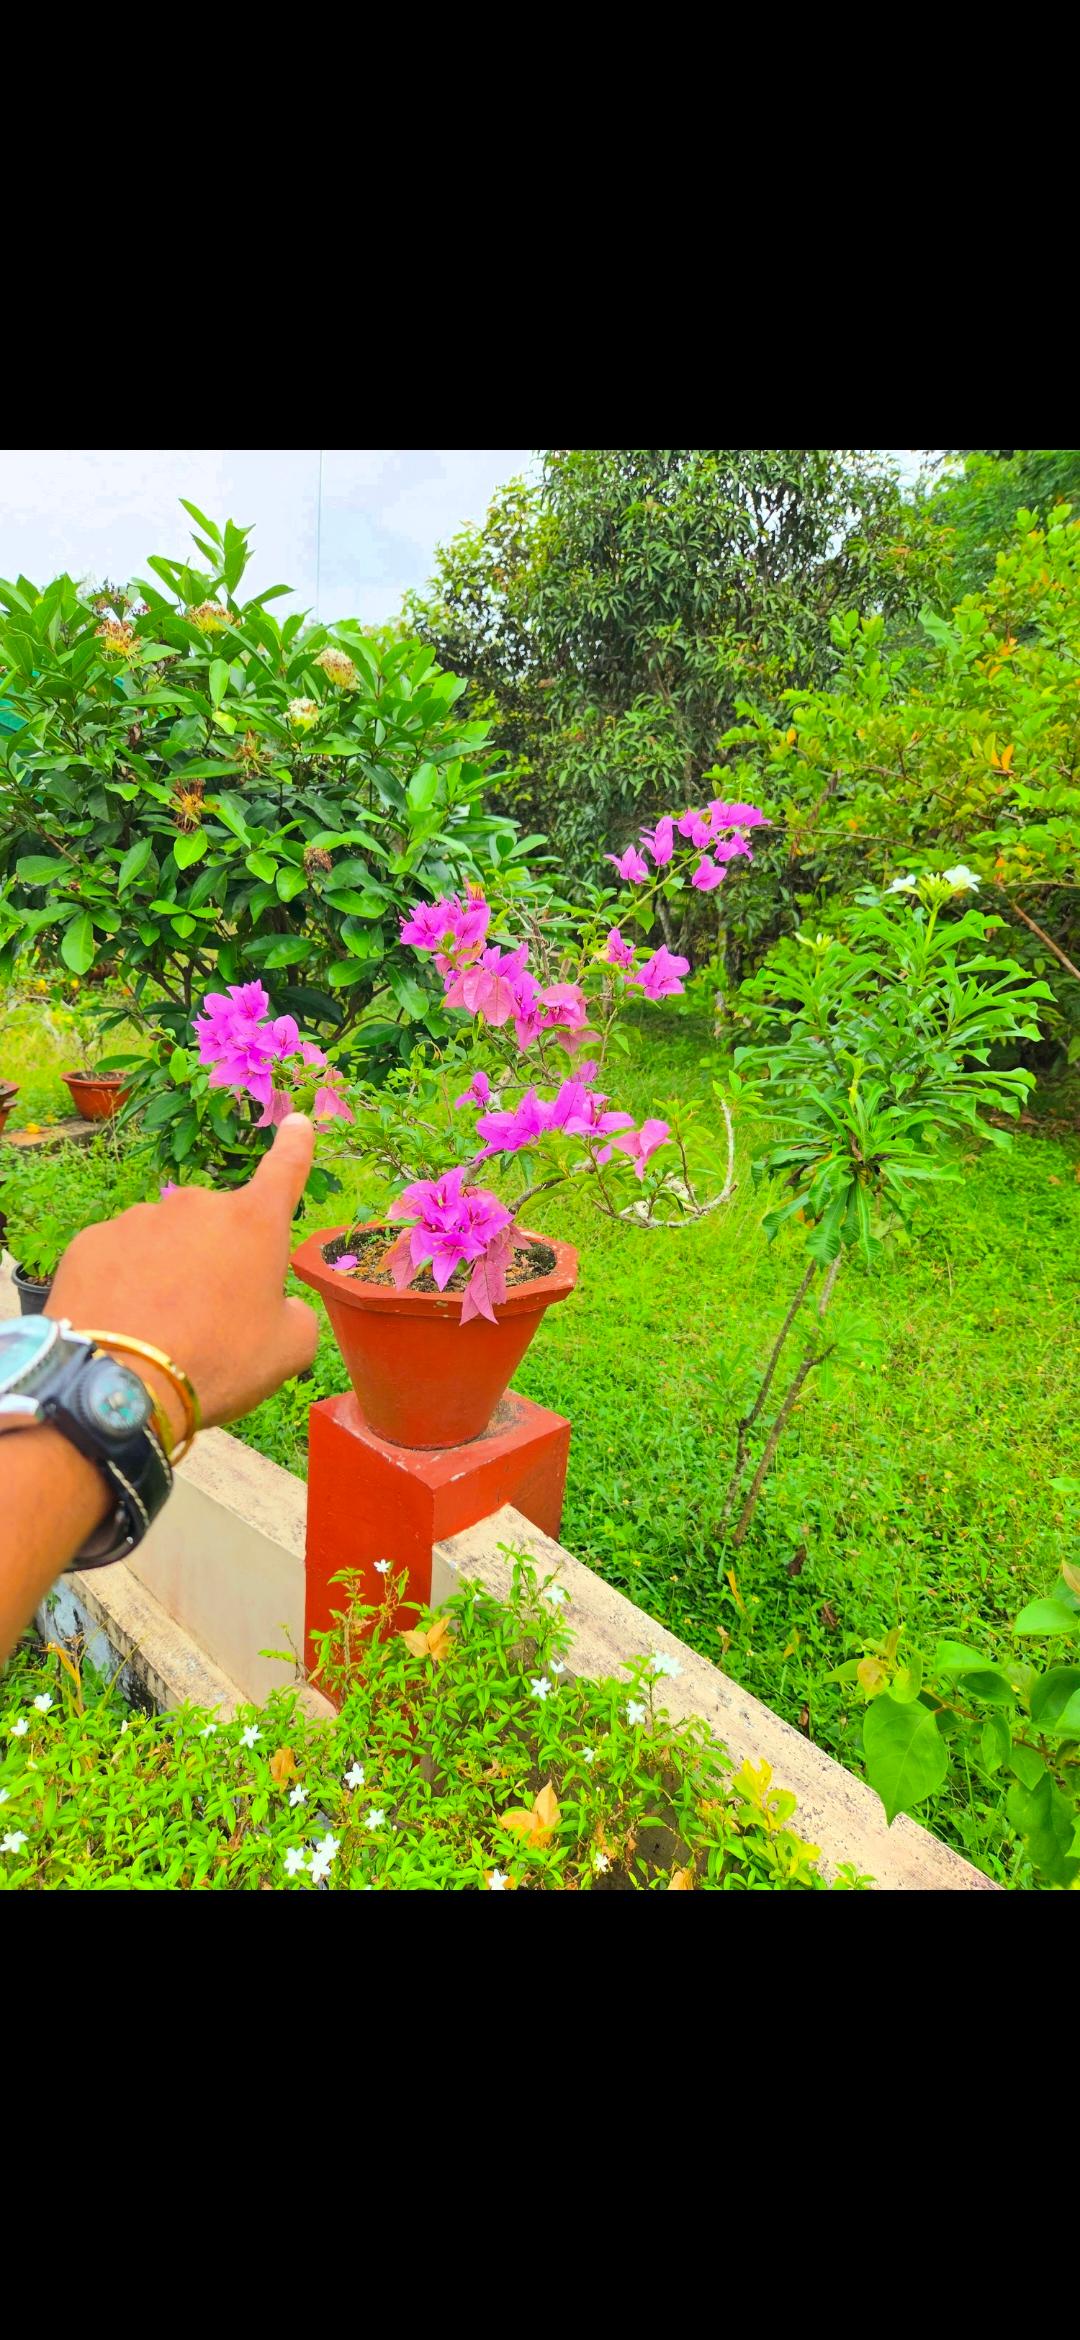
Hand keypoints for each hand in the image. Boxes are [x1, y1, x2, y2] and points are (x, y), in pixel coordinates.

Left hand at [47, 1114, 319, 1440]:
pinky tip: (124, 1323)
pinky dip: (125, 1283)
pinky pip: (120, 1258)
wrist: (118, 1383)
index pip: (285, 1169)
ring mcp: (139, 1219)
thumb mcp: (288, 1350)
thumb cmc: (218, 1362)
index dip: (295, 1145)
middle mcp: (196, 1205)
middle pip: (216, 1226)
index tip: (297, 1122)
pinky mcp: (92, 1241)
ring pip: (164, 1242)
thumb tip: (282, 1306)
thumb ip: (296, 1315)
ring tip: (162, 1330)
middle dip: (217, 1258)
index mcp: (254, 1222)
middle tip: (210, 1319)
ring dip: (168, 1272)